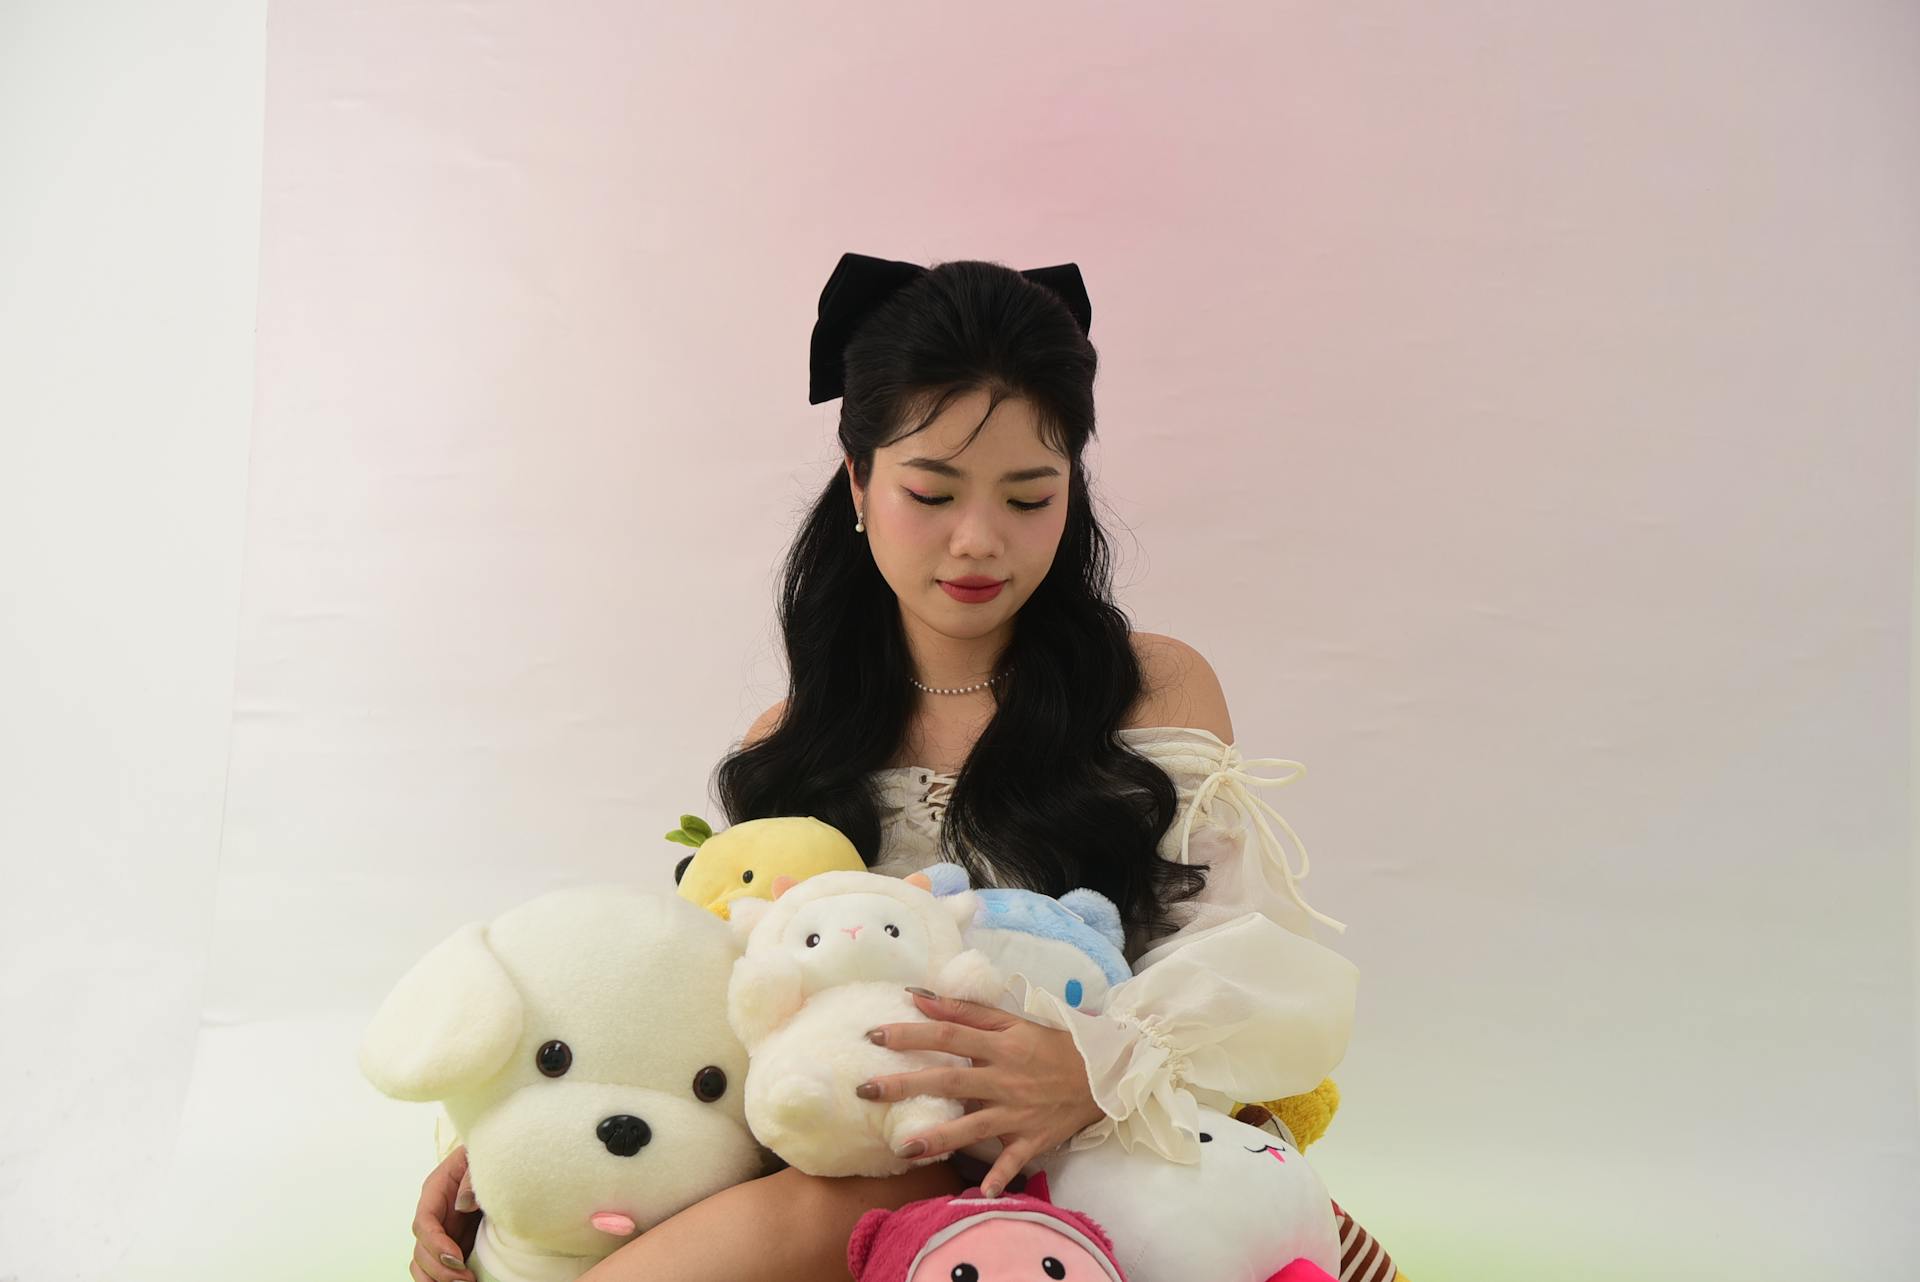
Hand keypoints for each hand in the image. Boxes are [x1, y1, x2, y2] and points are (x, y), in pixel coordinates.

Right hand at [411, 1145, 479, 1281]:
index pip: (424, 1222)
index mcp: (435, 1192)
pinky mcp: (451, 1243)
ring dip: (437, 1278)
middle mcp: (433, 1214)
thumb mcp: (478, 1160)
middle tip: (465, 1280)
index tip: (457, 1258)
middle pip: (421, 1249)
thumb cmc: (484, 1159)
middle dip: (439, 1269)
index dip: (436, 1244)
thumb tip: (462, 1205)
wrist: (497, 1161)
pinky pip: (436, 1266)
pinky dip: (441, 1278)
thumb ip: (470, 1179)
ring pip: (422, 1262)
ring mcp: (440, 1231)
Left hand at [859, 989, 1107, 1196]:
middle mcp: (1005, 1078)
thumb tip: (918, 997)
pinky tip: (978, 1194)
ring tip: (904, 1149)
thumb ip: (964, 1011)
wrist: (1100, 1074)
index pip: (947, 1037)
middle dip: (906, 1086)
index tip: (874, 1036)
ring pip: (974, 1127)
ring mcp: (1018, 1112)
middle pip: (949, 1082)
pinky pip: (1014, 1161)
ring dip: (940, 1139)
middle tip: (866, 1091)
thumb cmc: (1048, 1044)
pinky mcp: (1033, 1139)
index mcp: (1000, 1045)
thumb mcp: (1011, 1021)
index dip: (911, 1034)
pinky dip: (999, 1178)